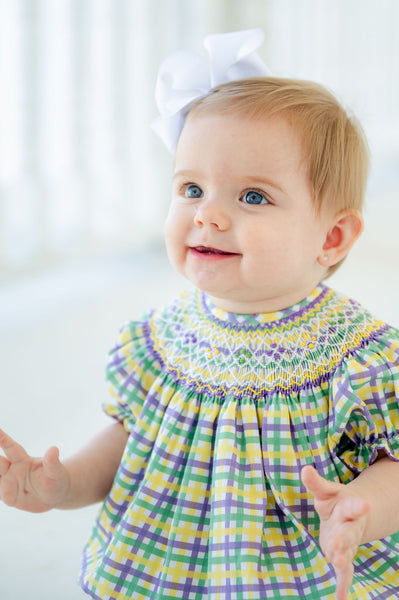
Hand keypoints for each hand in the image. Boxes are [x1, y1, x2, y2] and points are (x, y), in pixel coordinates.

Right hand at [0, 429, 69, 512]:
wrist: (54, 495)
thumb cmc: (55, 478)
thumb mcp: (55, 471)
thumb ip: (51, 461)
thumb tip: (54, 449)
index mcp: (23, 460)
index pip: (10, 447)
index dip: (2, 438)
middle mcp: (12, 470)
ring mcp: (8, 483)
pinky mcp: (8, 496)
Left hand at [301, 465, 370, 599]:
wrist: (351, 516)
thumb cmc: (335, 501)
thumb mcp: (326, 491)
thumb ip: (316, 482)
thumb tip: (304, 469)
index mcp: (349, 508)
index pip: (354, 506)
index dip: (359, 505)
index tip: (365, 504)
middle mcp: (351, 527)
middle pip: (349, 533)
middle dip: (343, 538)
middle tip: (336, 543)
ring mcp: (348, 543)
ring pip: (347, 552)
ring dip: (342, 558)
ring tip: (337, 562)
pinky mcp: (343, 555)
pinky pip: (345, 572)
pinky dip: (343, 584)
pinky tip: (340, 597)